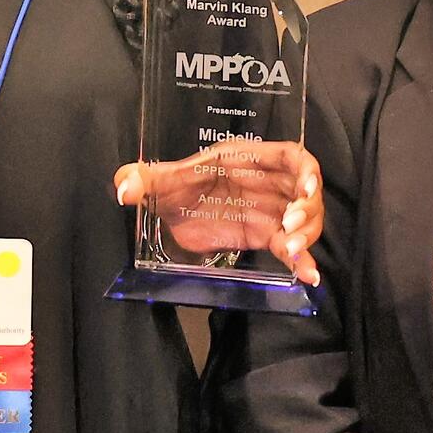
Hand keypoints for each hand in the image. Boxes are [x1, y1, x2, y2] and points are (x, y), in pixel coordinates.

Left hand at [113, 140, 322, 286]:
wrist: (170, 215)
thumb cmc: (172, 188)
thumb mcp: (158, 182)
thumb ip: (141, 179)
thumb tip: (123, 187)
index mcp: (248, 160)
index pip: (290, 156)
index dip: (306, 169)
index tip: (306, 187)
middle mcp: (266, 183)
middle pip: (306, 190)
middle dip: (307, 207)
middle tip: (290, 224)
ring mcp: (269, 210)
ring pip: (305, 219)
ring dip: (306, 234)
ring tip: (289, 250)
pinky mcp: (264, 236)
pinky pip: (291, 247)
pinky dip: (303, 261)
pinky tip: (309, 276)